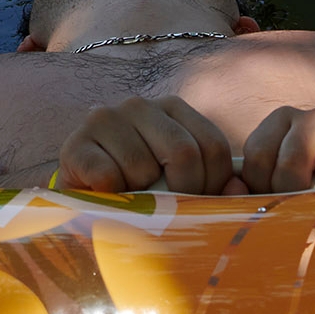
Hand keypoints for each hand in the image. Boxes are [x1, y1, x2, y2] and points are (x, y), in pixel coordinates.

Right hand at [56, 97, 235, 193]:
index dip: (213, 183)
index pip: (213, 144)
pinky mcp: (75, 144)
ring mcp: (104, 119)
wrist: (83, 196)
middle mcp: (139, 105)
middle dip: (182, 191)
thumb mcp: (180, 180)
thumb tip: (239, 188)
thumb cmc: (140, 189)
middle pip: (183, 152)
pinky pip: (108, 177)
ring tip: (131, 196)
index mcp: (173, 108)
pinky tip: (106, 195)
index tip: (197, 201)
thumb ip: (214, 183)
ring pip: (143, 167)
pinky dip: (112, 197)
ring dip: (141, 195)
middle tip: (167, 208)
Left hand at [239, 106, 314, 192]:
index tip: (279, 197)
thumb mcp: (277, 184)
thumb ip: (253, 188)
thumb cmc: (312, 189)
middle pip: (293, 156)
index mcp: (281, 123)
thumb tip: (233, 193)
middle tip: (308, 198)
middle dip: (298, 190)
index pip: (258, 155)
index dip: (265, 186)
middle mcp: (313, 116)